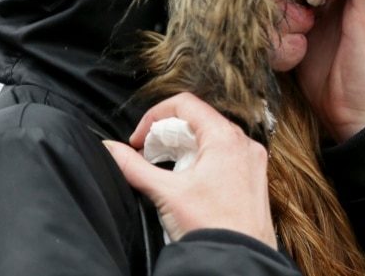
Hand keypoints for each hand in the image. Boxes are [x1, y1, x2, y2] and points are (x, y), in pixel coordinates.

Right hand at [102, 92, 275, 247]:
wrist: (239, 261)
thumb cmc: (212, 228)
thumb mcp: (166, 193)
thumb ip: (134, 167)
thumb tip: (110, 149)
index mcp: (225, 138)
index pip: (185, 103)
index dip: (155, 117)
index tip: (139, 140)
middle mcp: (243, 144)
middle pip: (198, 120)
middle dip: (167, 134)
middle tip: (148, 156)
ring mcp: (251, 161)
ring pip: (212, 138)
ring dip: (184, 148)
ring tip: (165, 170)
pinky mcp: (253, 178)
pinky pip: (225, 156)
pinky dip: (202, 160)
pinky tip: (188, 182)